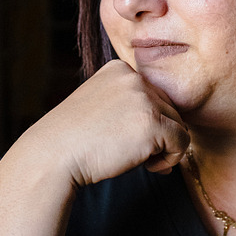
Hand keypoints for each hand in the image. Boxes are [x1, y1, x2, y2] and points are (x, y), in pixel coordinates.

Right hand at [18, 60, 189, 186]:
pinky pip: (182, 142)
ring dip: (165, 148)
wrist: (52, 156)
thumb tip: (174, 131)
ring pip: (179, 125)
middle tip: (134, 154)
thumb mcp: (102, 108)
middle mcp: (134, 78)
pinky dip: (171, 159)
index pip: (154, 96)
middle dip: (158, 136)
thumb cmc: (75, 141)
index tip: (127, 139)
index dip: (147, 122)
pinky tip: (148, 166)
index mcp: (120, 69)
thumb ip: (133, 107)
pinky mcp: (153, 122)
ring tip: (139, 160)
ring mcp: (144, 98)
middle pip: (169, 109)